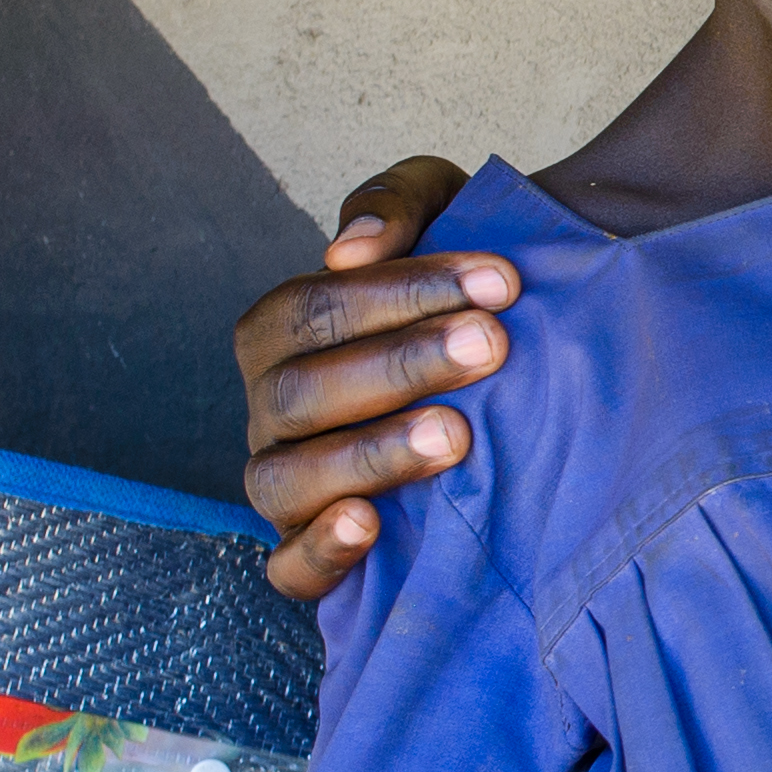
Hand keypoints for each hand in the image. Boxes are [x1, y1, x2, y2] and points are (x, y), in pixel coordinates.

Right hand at [235, 159, 510, 603]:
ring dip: (371, 454)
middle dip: (400, 365)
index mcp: (281, 332)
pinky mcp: (306, 553)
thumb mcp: (440, 217)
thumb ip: (399, 204)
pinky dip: (319, 551)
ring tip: (456, 434)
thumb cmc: (455, 294)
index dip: (402, 292)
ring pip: (288, 477)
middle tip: (492, 345)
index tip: (501, 282)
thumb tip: (351, 247)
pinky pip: (288, 567)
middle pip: (302, 390)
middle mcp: (270, 408)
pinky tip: (369, 524)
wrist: (495, 374)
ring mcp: (282, 484)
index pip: (316, 308)